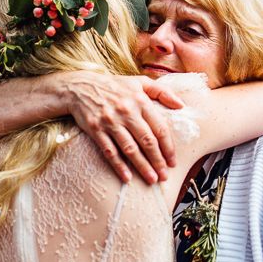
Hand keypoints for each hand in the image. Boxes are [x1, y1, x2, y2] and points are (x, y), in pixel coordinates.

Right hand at [60, 72, 183, 183]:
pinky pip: (110, 151)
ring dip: (142, 166)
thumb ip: (162, 91)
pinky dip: (119, 165)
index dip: (168, 147)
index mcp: (140, 101)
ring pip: (130, 149)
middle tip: (164, 176)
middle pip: (147, 141)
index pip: (159, 128)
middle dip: (158, 161)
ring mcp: (110, 121)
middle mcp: (126, 111)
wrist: (80, 87)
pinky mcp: (96, 130)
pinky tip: (127, 178)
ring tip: (151, 179)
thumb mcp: (139, 82)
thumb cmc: (114, 86)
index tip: (173, 161)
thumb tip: (182, 105)